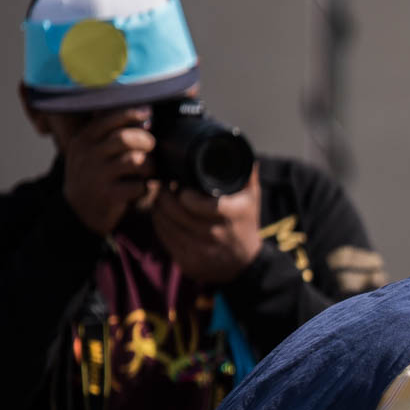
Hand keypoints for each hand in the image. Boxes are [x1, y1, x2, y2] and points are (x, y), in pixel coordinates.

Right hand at [60, 107, 155, 235]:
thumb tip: (141, 114)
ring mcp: (97, 175)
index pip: (108, 119)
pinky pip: (137, 185)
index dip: (131, 114)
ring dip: (149, 165)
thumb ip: (107, 133)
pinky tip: (141, 188)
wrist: (78, 211)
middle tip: (150, 147)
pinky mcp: (108, 195)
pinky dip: (145, 187)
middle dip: (145, 140)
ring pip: (135, 161)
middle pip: (125, 138)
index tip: (147, 114)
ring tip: (147, 170)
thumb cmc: (93, 175)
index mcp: (83, 139)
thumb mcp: (89, 150)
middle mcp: (88, 154)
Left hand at [152, 165, 263, 284]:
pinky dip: (159, 225)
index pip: (196, 203)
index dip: (182, 194)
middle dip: (164, 197)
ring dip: (158, 209)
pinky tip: (162, 216)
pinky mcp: (188, 263)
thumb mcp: (252, 199)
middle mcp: (216, 235)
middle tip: (162, 187)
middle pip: (176, 213)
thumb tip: (237, 145)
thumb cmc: (245, 224)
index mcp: (231, 215)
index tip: (178, 185)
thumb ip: (245, 173)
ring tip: (159, 199)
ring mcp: (201, 251)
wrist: (245, 264)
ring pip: (166, 225)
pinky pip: (164, 239)